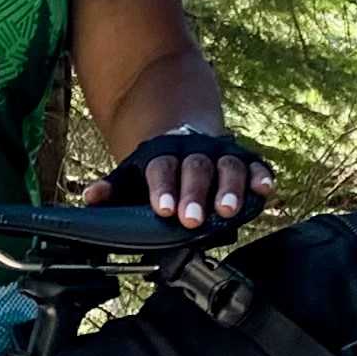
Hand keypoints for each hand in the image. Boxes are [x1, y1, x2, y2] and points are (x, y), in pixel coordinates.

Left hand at [84, 125, 275, 233]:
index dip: (164, 189)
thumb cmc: (155, 168)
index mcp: (163, 154)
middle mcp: (195, 151)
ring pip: (229, 166)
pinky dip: (261, 176)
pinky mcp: (245, 160)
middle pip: (197, 168)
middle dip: (196, 193)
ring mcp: (222, 153)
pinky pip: (256, 165)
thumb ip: (112, 188)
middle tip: (192, 219)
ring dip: (230, 188)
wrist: (182, 136)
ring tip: (228, 211)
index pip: (162, 169)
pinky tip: (265, 190)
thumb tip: (91, 197)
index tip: (165, 210)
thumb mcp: (130, 175)